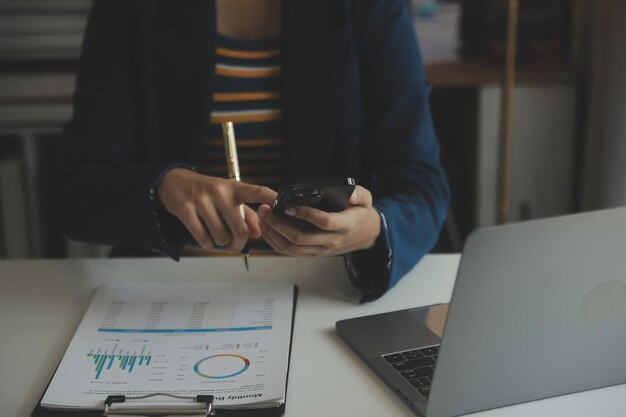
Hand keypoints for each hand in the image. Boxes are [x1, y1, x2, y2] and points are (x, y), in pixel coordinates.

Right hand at [157, 168, 276, 251]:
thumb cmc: (207, 191)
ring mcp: (202, 200)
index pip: (258, 191)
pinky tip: (205, 236)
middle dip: (239, 243)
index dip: (273, 200)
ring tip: (216, 235)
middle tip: (235, 245)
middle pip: (240, 229)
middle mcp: (220, 192)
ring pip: (221, 237)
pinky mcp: (186, 210)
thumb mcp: (228, 196)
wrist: (173, 182)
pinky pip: (203, 239)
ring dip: (221, 243)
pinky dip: (207, 244)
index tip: (284, 208)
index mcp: (234, 187)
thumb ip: (246, 215)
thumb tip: (258, 234)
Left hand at [258, 185, 380, 255]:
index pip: (324, 222)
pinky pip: (289, 251)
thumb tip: (349, 193)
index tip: (289, 206)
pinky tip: (267, 228)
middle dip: (279, 224)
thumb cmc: (360, 213)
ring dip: (273, 233)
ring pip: (291, 248)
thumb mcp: (366, 199)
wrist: (363, 234)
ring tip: (263, 217)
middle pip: (300, 238)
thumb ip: (359, 194)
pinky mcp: (312, 252)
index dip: (306, 214)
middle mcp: (331, 240)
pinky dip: (275, 241)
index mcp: (345, 225)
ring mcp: (321, 249)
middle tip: (266, 210)